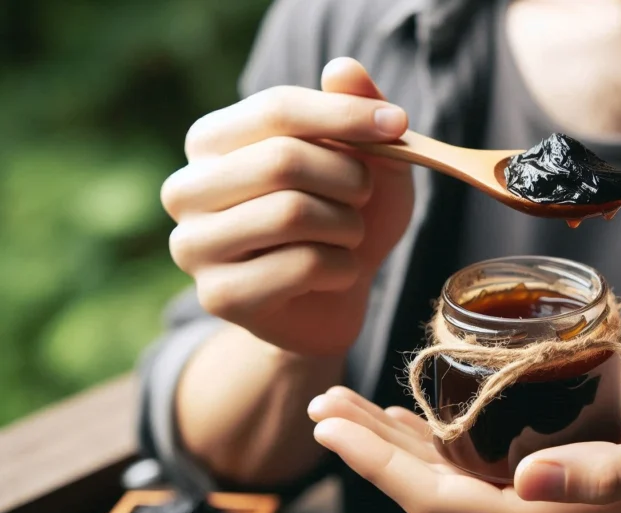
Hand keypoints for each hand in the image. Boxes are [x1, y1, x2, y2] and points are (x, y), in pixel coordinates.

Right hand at [162, 58, 413, 354]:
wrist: (335, 298)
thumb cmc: (343, 217)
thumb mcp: (365, 160)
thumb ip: (354, 110)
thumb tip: (343, 69)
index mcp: (211, 141)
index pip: (276, 109)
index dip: (344, 115)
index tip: (398, 124)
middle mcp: (186, 189)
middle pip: (281, 160)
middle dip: (348, 178)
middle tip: (364, 197)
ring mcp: (193, 247)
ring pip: (291, 214)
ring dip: (347, 225)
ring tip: (349, 235)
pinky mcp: (218, 297)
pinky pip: (302, 266)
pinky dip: (343, 267)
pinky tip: (337, 273)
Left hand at [308, 367, 620, 512]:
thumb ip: (609, 474)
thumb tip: (525, 481)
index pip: (442, 499)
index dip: (380, 466)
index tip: (333, 425)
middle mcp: (535, 507)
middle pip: (429, 486)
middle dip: (370, 450)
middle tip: (322, 404)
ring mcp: (538, 486)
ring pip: (444, 469)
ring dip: (390, 439)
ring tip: (343, 403)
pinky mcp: (547, 458)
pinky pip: (472, 452)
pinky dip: (432, 430)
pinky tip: (407, 408)